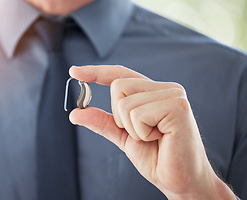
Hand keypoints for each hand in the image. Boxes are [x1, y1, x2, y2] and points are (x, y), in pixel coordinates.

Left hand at [69, 65, 234, 198]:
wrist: (179, 181)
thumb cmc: (157, 157)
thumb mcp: (123, 136)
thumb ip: (102, 122)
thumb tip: (76, 112)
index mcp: (153, 92)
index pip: (120, 74)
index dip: (96, 72)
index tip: (74, 72)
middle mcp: (165, 88)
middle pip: (118, 86)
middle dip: (120, 117)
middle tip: (142, 134)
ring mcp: (173, 95)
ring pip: (125, 102)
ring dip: (132, 128)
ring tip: (153, 137)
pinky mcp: (177, 107)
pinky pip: (138, 114)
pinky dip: (142, 133)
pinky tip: (160, 139)